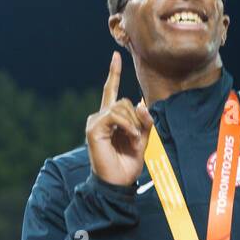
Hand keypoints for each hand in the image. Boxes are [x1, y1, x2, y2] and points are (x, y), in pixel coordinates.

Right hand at [85, 51, 153, 186]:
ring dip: (133, 125)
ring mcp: (95, 121)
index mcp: (111, 118)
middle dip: (136, 119)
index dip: (113, 73)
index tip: (115, 56)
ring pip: (121, 107)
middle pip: (124, 101)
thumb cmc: (127, 165)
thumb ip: (144, 122)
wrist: (117, 183)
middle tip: (138, 139)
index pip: (110, 90)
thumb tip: (141, 102)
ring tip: (134, 142)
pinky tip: (131, 138)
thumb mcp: (142, 141)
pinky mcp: (94, 128)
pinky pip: (115, 115)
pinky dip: (127, 126)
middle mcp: (100, 117)